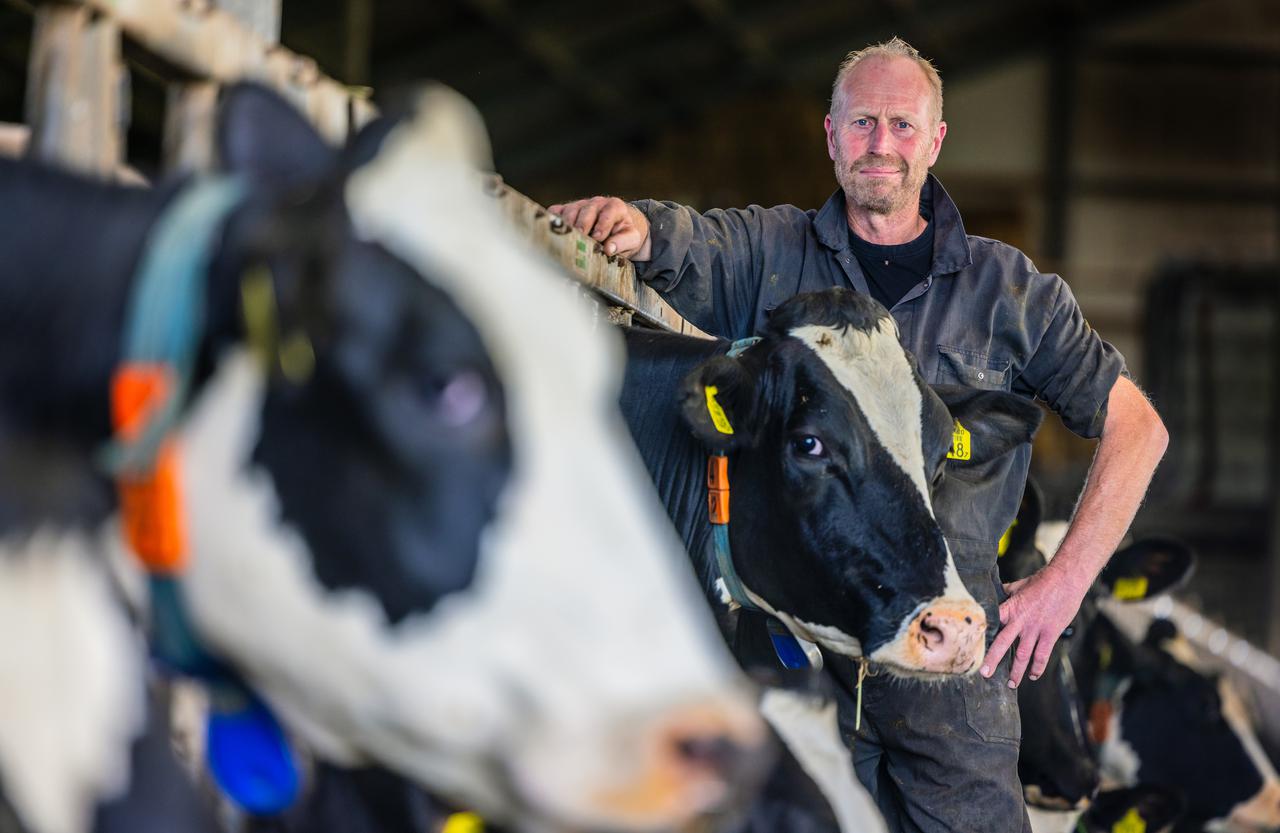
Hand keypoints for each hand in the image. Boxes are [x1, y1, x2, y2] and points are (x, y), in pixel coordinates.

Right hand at [548, 196, 651, 260]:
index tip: (598, 237)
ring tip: (568, 239)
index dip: (602, 225)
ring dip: (569, 225)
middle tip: (580, 237)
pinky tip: (555, 232)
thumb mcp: (632, 239)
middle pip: (586, 211)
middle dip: (583, 225)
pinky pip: (556, 211)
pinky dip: (554, 220)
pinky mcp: (567, 209)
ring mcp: (580, 205)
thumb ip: (623, 243)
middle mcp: (597, 203)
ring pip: (570, 211)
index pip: (607, 213)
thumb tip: (609, 249)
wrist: (617, 227)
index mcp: (615, 206)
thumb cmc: (624, 234)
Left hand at [979, 565, 1083, 687]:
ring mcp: (1036, 629)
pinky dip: (1038, 667)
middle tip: (984, 674)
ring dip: (1016, 671)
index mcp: (1010, 608)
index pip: (991, 623)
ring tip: (1011, 684)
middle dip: (992, 660)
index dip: (982, 635)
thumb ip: (1007, 592)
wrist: (1066, 580)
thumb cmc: (1042, 581)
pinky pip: (1042, 655)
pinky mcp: (1050, 634)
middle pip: (1003, 644)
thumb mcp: (1019, 585)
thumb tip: (996, 591)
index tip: (972, 647)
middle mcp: (1020, 621)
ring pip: (1023, 655)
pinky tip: (1033, 676)